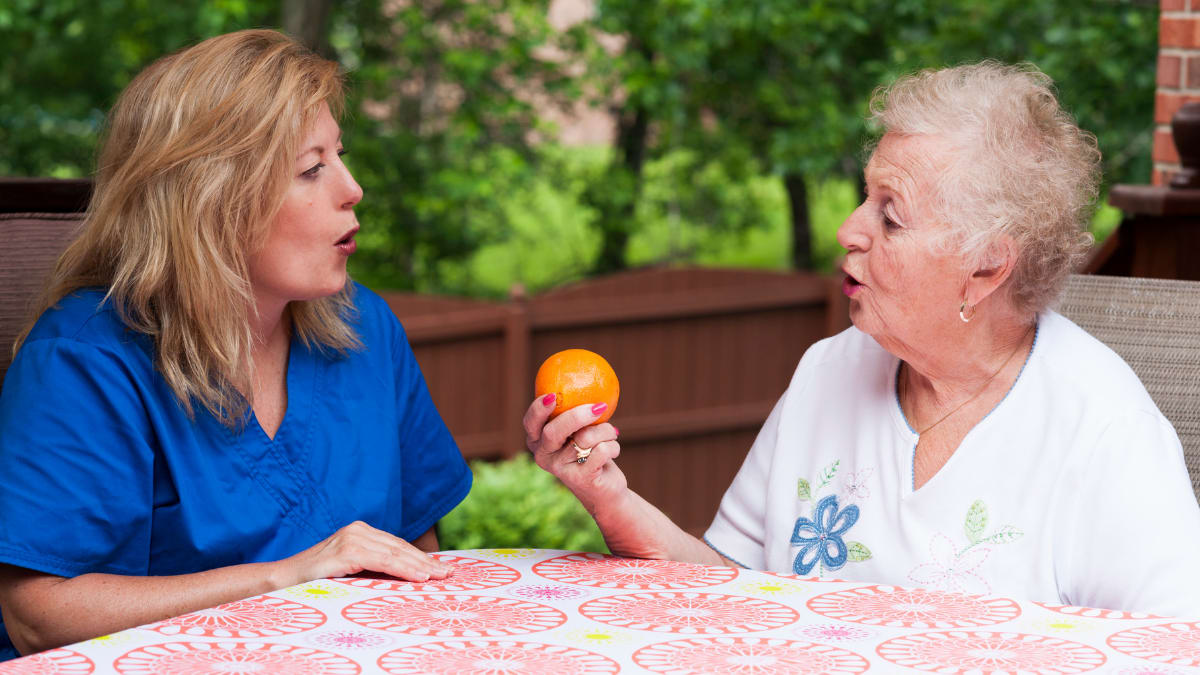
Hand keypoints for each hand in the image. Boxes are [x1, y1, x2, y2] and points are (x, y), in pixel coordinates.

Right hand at [271, 521, 450, 587]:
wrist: (281, 580)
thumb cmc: (316, 580)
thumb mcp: (350, 571)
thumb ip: (372, 567)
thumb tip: (404, 578)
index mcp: (360, 532)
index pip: (397, 546)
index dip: (421, 557)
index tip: (441, 569)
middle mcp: (358, 530)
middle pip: (400, 547)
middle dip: (426, 562)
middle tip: (448, 574)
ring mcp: (351, 538)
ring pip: (395, 553)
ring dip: (421, 566)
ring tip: (440, 576)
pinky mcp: (346, 551)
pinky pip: (382, 560)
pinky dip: (403, 568)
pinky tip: (419, 576)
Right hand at [523, 394, 624, 510]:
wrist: (604, 489)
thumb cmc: (590, 451)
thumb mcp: (580, 430)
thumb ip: (576, 412)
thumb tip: (590, 379)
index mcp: (538, 441)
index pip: (531, 423)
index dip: (538, 409)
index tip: (552, 396)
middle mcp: (544, 456)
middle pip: (554, 430)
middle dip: (577, 416)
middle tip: (599, 406)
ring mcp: (560, 469)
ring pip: (585, 438)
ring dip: (606, 431)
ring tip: (612, 434)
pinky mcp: (580, 479)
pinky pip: (601, 451)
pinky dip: (614, 447)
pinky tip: (614, 451)